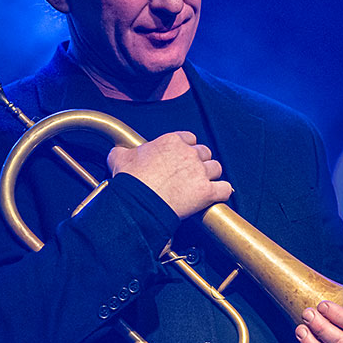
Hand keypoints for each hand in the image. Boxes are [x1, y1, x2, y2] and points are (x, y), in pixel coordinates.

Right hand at [107, 131, 232, 219]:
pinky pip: (225, 189)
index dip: (187, 148)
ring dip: (211, 176)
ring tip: (203, 184)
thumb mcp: (119, 158)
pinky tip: (217, 196)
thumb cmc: (130, 181)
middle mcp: (189, 153)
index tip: (182, 158)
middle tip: (191, 173)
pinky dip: (222, 192)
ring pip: (216, 168)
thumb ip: (122, 152)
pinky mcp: (207, 192)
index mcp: (172, 141)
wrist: (138, 203)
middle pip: (205, 153)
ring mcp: (200, 172)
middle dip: (200, 162)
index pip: (189, 139)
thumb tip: (117, 153)